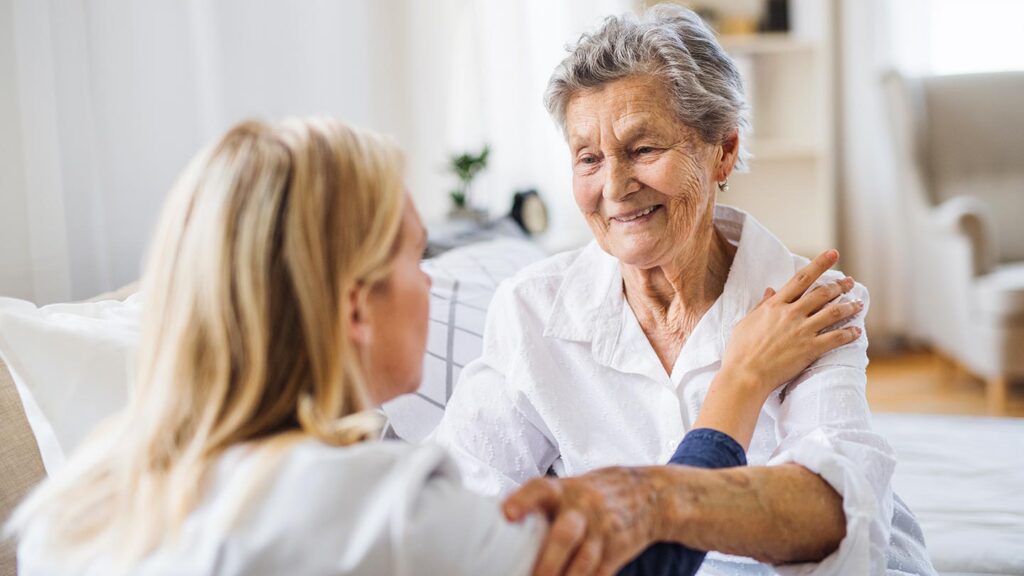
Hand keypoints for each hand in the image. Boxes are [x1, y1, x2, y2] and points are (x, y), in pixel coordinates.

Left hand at [504, 467, 663, 575]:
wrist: (650, 494)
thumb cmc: (595, 492)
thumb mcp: (570, 486)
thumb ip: (542, 503)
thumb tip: (500, 519)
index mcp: (565, 489)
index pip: (541, 489)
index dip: (523, 500)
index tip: (507, 514)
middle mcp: (584, 507)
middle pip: (564, 534)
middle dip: (547, 562)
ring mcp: (602, 530)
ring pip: (583, 562)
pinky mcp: (617, 550)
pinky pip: (600, 574)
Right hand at [721, 249, 862, 398]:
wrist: (745, 374)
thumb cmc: (740, 350)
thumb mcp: (746, 322)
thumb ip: (761, 305)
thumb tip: (770, 290)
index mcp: (775, 305)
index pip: (801, 278)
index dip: (819, 264)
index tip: (833, 254)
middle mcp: (791, 314)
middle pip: (822, 293)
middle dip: (839, 285)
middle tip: (850, 282)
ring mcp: (802, 331)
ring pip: (833, 312)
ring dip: (849, 306)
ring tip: (859, 304)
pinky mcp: (810, 349)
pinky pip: (836, 338)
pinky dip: (849, 333)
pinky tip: (857, 331)